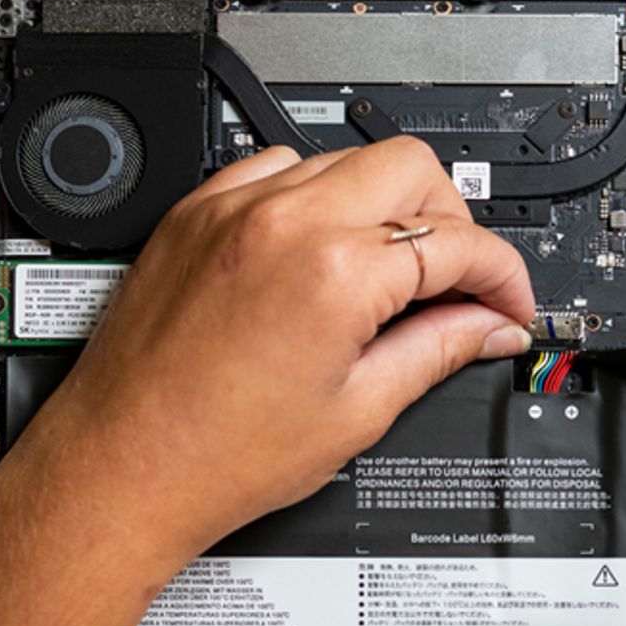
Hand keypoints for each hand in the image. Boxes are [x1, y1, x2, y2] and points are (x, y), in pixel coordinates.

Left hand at [15, 138, 535, 561]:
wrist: (121, 468)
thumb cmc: (215, 457)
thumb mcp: (356, 411)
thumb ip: (437, 350)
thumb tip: (488, 326)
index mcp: (334, 272)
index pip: (457, 242)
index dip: (501, 276)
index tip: (504, 304)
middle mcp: (282, 222)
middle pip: (411, 167)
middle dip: (451, 221)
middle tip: (456, 282)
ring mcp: (231, 210)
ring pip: (343, 157)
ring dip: (380, 204)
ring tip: (385, 272)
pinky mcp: (193, 214)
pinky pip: (273, 169)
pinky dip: (310, 198)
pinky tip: (316, 251)